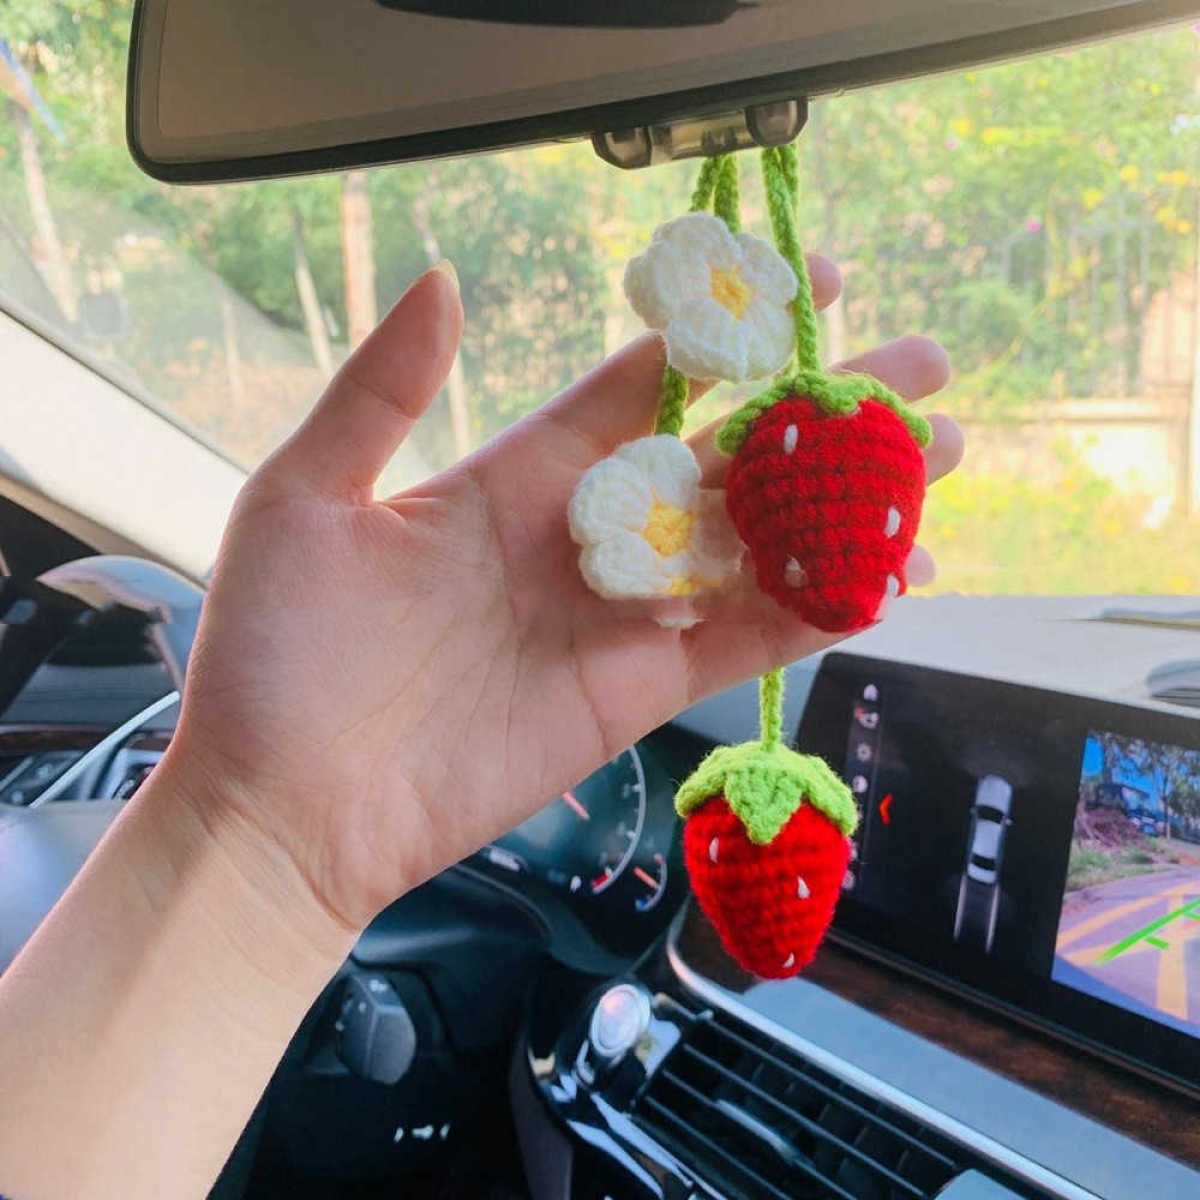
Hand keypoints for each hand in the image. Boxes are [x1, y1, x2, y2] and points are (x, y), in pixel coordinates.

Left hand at [170, 260, 959, 933]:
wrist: (284, 806)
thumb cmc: (276, 654)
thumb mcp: (307, 499)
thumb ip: (381, 391)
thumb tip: (442, 277)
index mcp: (515, 476)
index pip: (643, 384)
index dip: (725, 333)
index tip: (807, 283)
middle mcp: (582, 537)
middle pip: (728, 457)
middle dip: (825, 414)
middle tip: (922, 370)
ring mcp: (615, 617)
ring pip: (755, 547)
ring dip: (847, 509)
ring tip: (938, 464)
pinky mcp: (632, 695)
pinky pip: (740, 645)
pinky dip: (816, 613)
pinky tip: (890, 579)